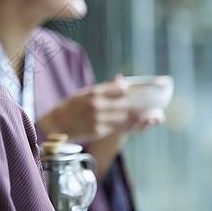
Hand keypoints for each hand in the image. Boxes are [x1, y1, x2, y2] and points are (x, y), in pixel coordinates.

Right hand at [36, 75, 164, 140]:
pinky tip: (141, 125)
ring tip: (155, 117)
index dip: (129, 91)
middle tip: (152, 105)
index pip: (119, 89)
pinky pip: (119, 129)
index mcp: (94, 92)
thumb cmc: (70, 107)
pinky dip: (131, 127)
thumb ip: (104, 88)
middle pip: (126, 104)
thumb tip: (121, 80)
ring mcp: (98, 119)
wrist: (56, 124)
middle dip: (138, 105)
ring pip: (125, 118)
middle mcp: (97, 105)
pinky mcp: (99, 131)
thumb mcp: (84, 93)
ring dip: (141, 118)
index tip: (137, 92)